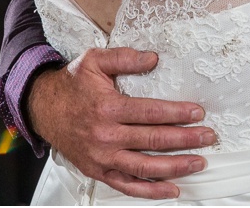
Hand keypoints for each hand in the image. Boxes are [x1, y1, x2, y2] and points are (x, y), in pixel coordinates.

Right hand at [27, 47, 215, 198]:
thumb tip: (153, 58)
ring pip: (144, 167)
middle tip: (208, 136)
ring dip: (175, 167)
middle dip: (185, 139)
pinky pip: (127, 186)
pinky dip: (151, 191)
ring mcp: (102, 157)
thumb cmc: (71, 84)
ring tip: (198, 162)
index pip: (150, 112)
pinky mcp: (98, 171)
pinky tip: (172, 189)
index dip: (177, 113)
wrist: (42, 108)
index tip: (198, 113)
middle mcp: (105, 135)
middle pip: (153, 140)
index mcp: (107, 107)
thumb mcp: (94, 60)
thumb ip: (124, 58)